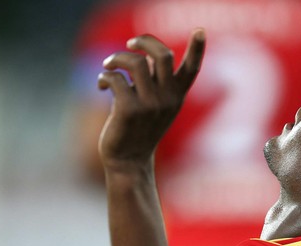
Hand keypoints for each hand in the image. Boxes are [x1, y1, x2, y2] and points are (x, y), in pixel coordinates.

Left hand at [97, 30, 204, 170]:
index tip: (199, 30)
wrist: (128, 161)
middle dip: (144, 41)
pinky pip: (114, 78)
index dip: (197, 48)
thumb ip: (154, 82)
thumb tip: (142, 57)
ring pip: (134, 63)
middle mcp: (167, 99)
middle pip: (162, 55)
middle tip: (131, 44)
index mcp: (176, 96)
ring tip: (108, 66)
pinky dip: (104, 77)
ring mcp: (149, 105)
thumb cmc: (139, 128)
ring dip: (116, 59)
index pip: (191, 69)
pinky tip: (101, 86)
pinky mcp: (128, 110)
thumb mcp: (155, 105)